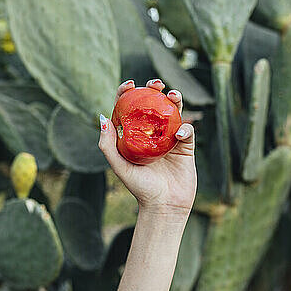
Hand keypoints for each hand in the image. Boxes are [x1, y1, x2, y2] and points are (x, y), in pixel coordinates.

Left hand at [98, 79, 196, 218]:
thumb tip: (103, 117)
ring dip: (175, 99)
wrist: (164, 206)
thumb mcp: (119, 167)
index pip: (129, 107)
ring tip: (173, 95)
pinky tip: (181, 133)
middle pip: (153, 104)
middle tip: (156, 84)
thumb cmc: (140, 188)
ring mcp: (170, 138)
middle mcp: (152, 133)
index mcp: (134, 135)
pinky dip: (186, 127)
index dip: (128, 93)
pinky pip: (187, 130)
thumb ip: (108, 145)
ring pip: (173, 111)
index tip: (131, 85)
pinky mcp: (185, 146)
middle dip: (155, 89)